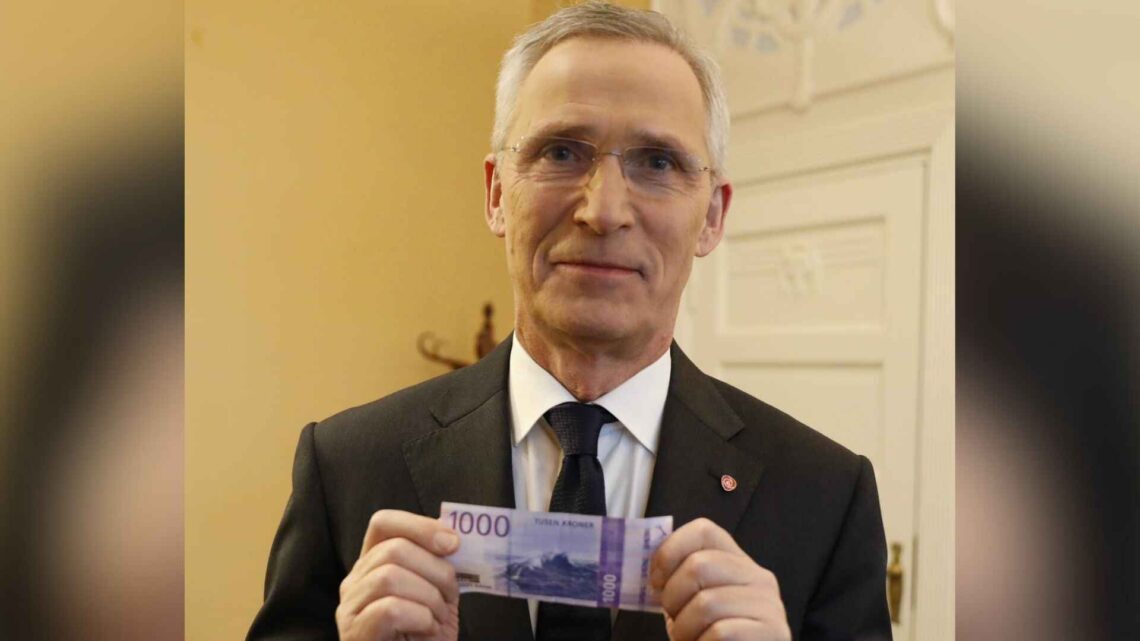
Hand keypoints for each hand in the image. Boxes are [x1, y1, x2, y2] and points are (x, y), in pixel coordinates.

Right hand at [336, 510, 460, 640]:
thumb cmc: (425, 639)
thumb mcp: (437, 595)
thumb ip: (439, 564)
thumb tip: (454, 535)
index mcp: (373, 565)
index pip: (383, 523)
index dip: (420, 526)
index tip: (453, 544)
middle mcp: (354, 583)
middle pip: (394, 549)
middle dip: (435, 571)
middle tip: (449, 599)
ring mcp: (349, 610)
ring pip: (390, 576)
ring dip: (428, 597)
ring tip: (437, 620)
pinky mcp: (355, 635)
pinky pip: (388, 609)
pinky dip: (418, 617)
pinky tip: (425, 631)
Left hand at [651, 518, 790, 640]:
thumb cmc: (707, 637)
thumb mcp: (692, 602)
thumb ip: (679, 579)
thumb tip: (650, 565)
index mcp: (738, 562)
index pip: (704, 531)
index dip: (670, 551)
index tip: (655, 581)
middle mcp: (759, 578)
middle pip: (699, 565)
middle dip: (673, 597)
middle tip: (674, 619)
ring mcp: (770, 606)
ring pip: (707, 603)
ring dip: (684, 629)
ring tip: (690, 638)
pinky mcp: (773, 633)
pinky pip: (721, 632)